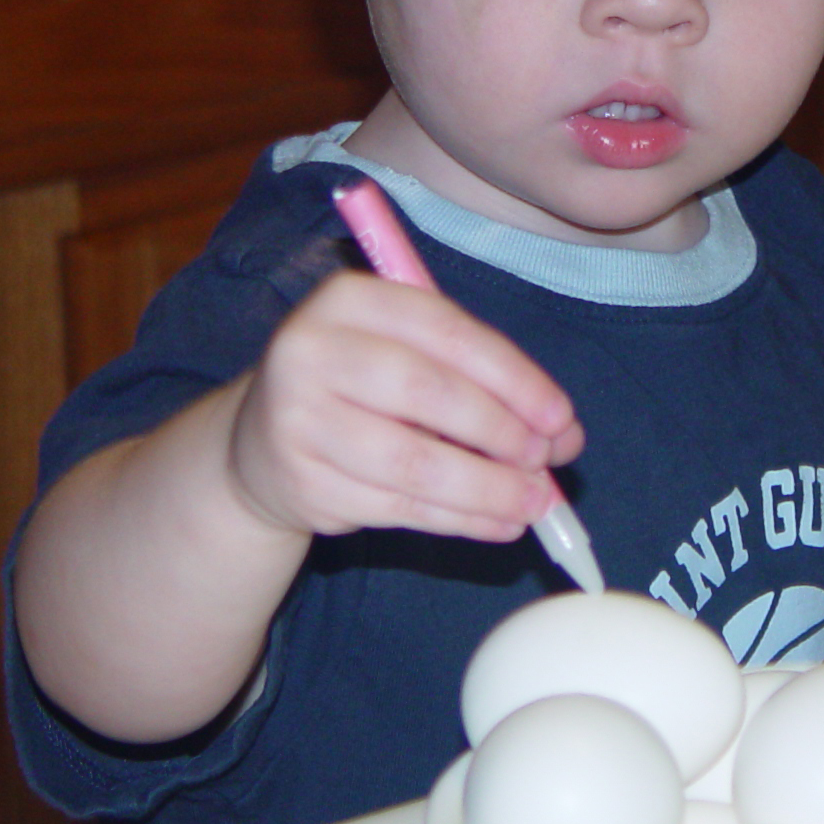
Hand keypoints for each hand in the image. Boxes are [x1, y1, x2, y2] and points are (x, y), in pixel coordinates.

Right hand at [228, 271, 583, 543]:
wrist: (261, 444)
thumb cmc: (360, 389)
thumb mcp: (407, 355)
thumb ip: (480, 380)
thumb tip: (562, 432)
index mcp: (348, 299)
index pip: (445, 331)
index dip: (513, 378)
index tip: (560, 417)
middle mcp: (312, 350)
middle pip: (427, 393)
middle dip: (500, 433)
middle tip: (546, 463)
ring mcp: (299, 420)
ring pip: (414, 463)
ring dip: (487, 489)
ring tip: (534, 504)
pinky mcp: (302, 483)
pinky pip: (397, 508)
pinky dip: (458, 520)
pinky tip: (497, 523)